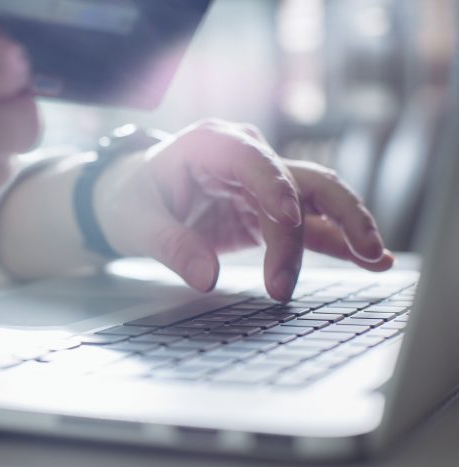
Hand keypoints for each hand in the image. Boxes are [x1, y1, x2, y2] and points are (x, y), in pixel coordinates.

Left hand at [96, 120, 393, 300]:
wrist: (134, 198)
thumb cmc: (134, 200)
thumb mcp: (138, 223)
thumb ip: (170, 246)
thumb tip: (207, 277)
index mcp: (210, 144)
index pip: (252, 159)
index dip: (275, 188)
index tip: (289, 223)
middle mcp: (246, 156)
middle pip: (301, 178)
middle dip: (335, 212)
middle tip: (358, 249)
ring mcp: (263, 182)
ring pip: (317, 201)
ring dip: (348, 229)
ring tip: (377, 258)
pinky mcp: (270, 211)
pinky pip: (309, 225)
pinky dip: (337, 242)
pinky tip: (368, 259)